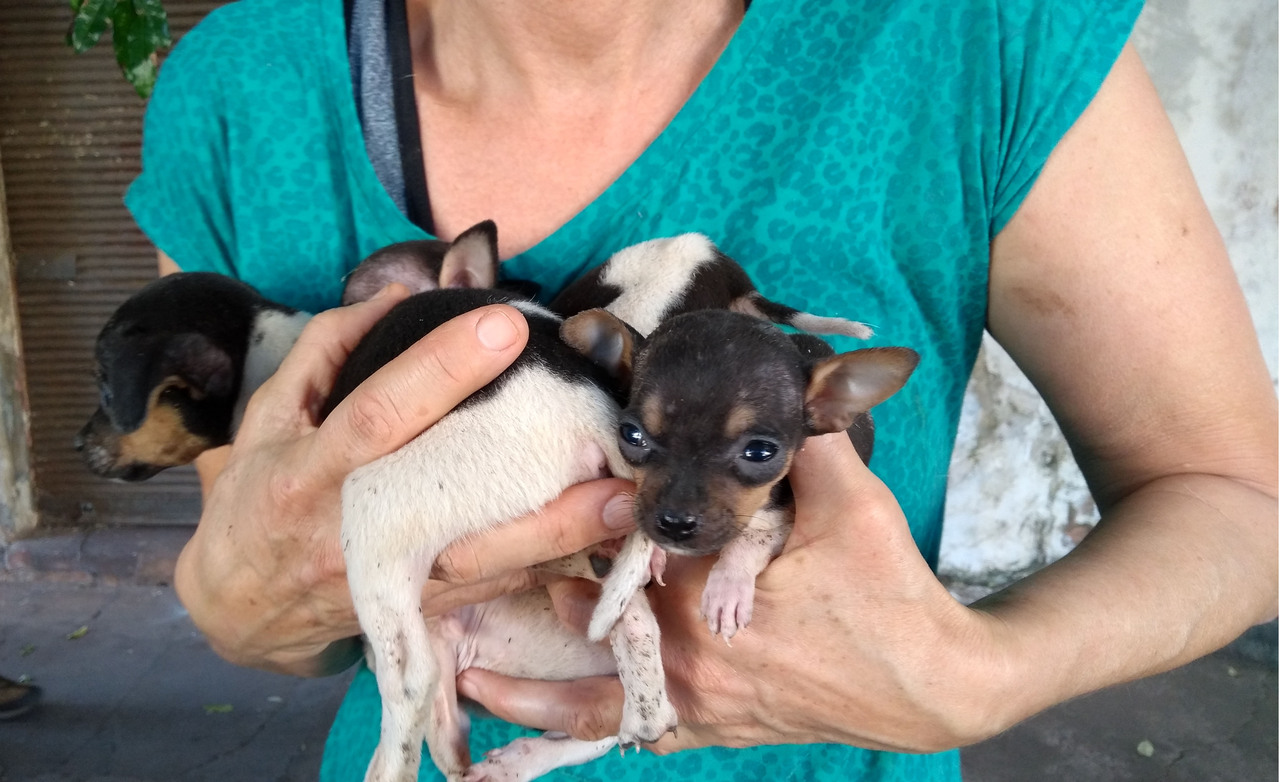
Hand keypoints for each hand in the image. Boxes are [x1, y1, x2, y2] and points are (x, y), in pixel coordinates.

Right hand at [174, 287, 636, 675]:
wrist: (240, 609)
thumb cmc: (257, 498)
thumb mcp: (269, 416)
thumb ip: (328, 348)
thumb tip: (400, 291)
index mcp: (309, 473)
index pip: (378, 415)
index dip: (437, 370)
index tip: (505, 325)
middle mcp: (356, 532)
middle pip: (452, 507)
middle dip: (532, 481)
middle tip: (607, 447)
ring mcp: (393, 581)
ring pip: (488, 565)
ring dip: (561, 537)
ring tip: (626, 504)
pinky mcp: (420, 612)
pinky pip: (492, 589)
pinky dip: (546, 567)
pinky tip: (598, 542)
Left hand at [457, 432, 1009, 752]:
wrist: (932, 687)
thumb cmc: (891, 595)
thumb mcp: (852, 505)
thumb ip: (806, 439)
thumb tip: (782, 374)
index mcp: (704, 595)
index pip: (611, 552)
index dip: (565, 527)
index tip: (516, 512)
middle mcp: (686, 654)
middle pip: (585, 621)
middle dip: (531, 596)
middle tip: (456, 584)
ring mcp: (697, 699)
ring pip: (590, 699)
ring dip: (531, 690)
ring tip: (470, 680)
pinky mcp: (714, 725)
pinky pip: (634, 734)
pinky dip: (585, 735)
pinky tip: (540, 737)